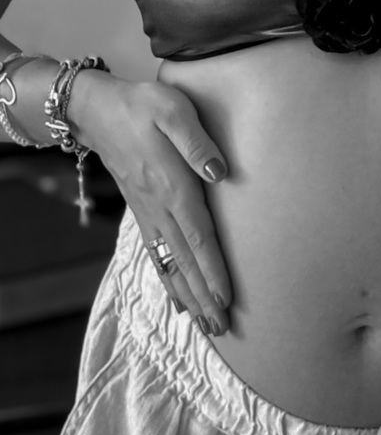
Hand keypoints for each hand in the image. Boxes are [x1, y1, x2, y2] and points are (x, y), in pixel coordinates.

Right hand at [69, 66, 231, 333]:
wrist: (99, 111)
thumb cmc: (142, 105)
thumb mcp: (174, 110)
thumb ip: (198, 143)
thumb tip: (220, 173)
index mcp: (173, 187)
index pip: (198, 238)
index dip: (213, 271)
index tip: (226, 300)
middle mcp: (159, 209)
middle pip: (186, 262)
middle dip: (204, 297)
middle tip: (223, 329)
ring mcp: (148, 214)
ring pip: (170, 264)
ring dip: (189, 296)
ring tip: (206, 325)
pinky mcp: (142, 212)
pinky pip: (156, 255)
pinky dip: (168, 281)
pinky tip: (177, 299)